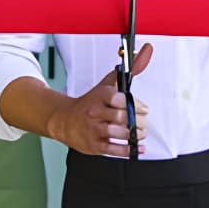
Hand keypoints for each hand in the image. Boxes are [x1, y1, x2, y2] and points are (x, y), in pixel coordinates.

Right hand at [47, 43, 153, 157]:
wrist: (64, 121)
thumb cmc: (88, 104)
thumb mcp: (103, 86)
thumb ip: (120, 76)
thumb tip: (139, 57)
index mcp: (99, 97)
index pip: (120, 99)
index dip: (135, 104)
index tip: (144, 109)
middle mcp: (96, 113)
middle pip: (122, 117)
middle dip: (138, 121)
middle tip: (143, 122)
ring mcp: (94, 129)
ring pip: (119, 133)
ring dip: (134, 134)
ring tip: (140, 133)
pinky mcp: (94, 145)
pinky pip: (114, 149)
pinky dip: (128, 150)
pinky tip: (137, 148)